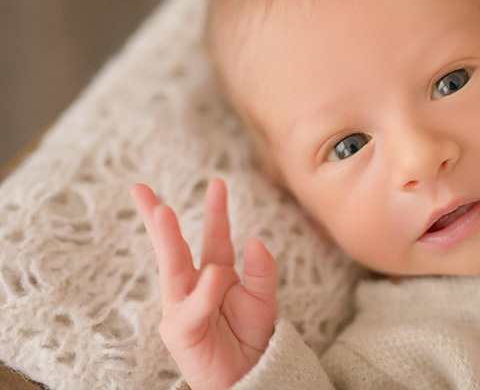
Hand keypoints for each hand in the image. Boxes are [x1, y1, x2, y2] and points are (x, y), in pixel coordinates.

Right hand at [131, 179, 277, 389]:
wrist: (251, 375)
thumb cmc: (251, 337)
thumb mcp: (264, 299)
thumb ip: (262, 271)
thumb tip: (254, 240)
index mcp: (216, 273)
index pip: (214, 237)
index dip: (216, 211)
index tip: (217, 182)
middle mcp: (194, 286)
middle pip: (173, 247)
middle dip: (158, 219)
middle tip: (142, 191)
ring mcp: (182, 307)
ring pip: (172, 270)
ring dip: (167, 241)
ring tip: (163, 212)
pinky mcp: (180, 331)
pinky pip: (192, 308)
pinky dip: (203, 292)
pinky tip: (213, 275)